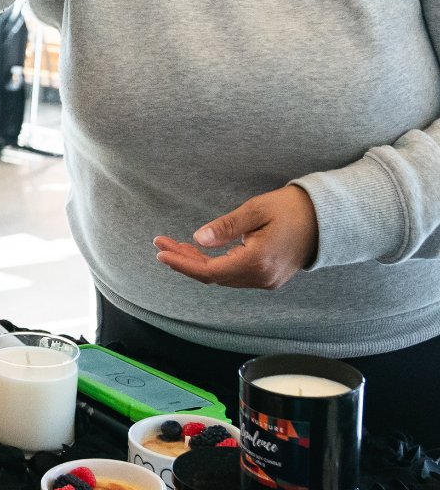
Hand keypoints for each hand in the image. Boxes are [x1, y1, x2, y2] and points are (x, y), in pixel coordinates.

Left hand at [153, 185, 318, 289]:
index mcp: (257, 263)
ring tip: (175, 246)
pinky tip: (199, 252)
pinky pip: (234, 275)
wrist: (327, 219)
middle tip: (161, 244)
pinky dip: (214, 265)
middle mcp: (261, 278)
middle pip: (212, 276)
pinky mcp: (269, 277)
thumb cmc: (291, 209)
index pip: (209, 271)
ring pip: (222, 277)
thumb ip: (226, 226)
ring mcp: (267, 280)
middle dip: (184, 260)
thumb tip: (199, 239)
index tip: (161, 252)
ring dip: (197, 263)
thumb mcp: (255, 210)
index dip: (182, 263)